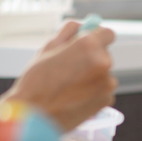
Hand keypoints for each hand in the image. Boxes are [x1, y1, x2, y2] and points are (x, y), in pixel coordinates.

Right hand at [0, 20, 117, 131]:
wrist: (34, 115)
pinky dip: (93, 92)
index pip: (107, 33)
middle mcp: (103, 61)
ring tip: (69, 86)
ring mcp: (107, 82)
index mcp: (89, 45)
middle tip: (69, 70)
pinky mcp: (107, 99)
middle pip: (104, 54)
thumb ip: (69, 31)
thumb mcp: (47, 47)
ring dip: (92, 76)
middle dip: (91, 59)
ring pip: (103, 73)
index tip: (88, 45)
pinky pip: (103, 90)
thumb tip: (84, 25)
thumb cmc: (36, 80)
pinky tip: (75, 97)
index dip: (97, 38)